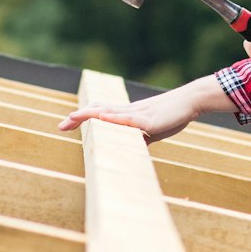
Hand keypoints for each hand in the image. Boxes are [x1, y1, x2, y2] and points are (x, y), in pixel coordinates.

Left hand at [58, 75, 235, 143]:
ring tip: (73, 117)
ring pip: (108, 112)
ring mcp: (137, 113)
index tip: (65, 125)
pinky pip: (128, 119)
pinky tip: (102, 118)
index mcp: (127, 115)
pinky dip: (114, 119)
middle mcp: (128, 111)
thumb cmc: (172, 116)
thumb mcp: (152, 131)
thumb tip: (130, 149)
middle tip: (60, 126)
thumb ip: (139, 138)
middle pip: (98, 111)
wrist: (190, 102)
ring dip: (90, 114)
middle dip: (78, 118)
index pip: (99, 114)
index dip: (82, 118)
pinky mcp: (148, 119)